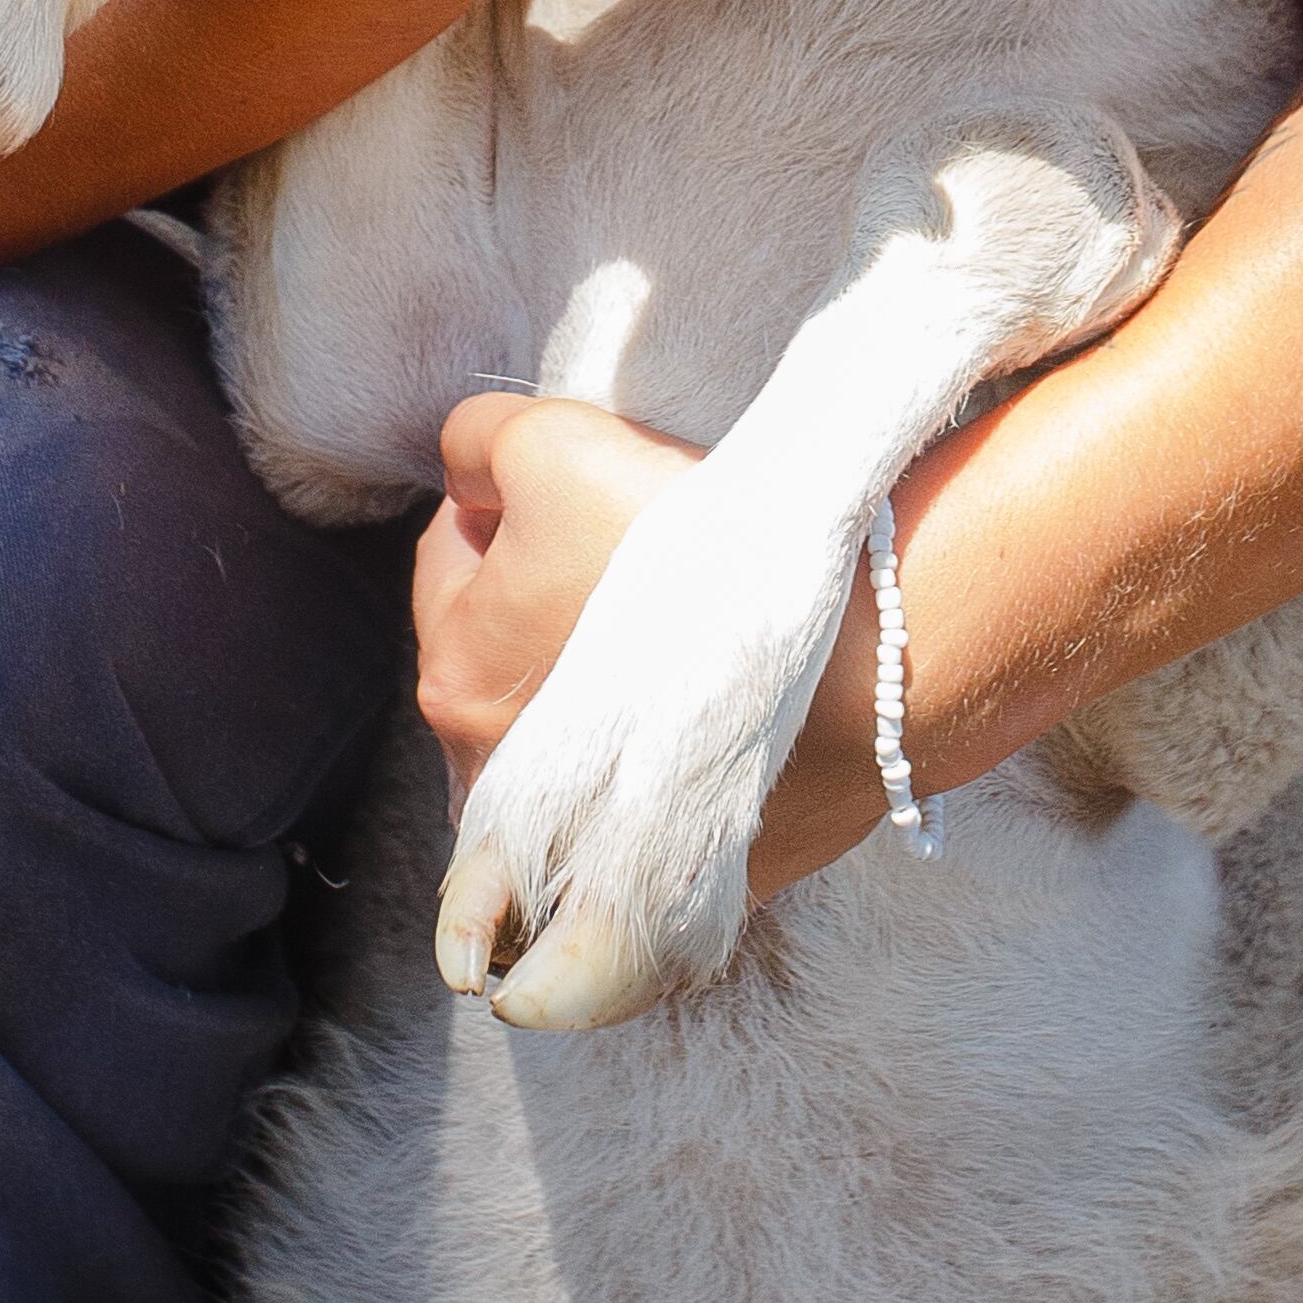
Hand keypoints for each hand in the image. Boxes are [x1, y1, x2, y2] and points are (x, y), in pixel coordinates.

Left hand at [417, 391, 892, 898]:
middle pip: (511, 642)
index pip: (448, 556)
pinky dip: (675, 736)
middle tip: (634, 541)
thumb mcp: (550, 444)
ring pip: (577, 722)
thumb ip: (476, 440)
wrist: (854, 656)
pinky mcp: (675, 862)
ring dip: (610, 673)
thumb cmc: (688, 550)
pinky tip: (718, 684)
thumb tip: (467, 466)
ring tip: (683, 615)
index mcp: (456, 676)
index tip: (580, 483)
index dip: (510, 500)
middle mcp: (497, 780)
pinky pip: (656, 783)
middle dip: (555, 586)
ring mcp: (588, 840)